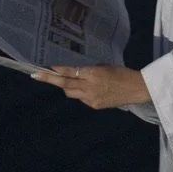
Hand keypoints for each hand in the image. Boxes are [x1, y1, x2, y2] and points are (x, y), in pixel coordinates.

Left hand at [31, 65, 150, 108]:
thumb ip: (88, 69)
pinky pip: (81, 98)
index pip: (71, 72)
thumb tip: (73, 70)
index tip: (45, 68)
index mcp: (94, 74)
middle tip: (36, 75)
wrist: (136, 89)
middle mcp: (90, 87)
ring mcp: (91, 98)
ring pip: (71, 92)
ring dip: (65, 86)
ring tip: (61, 79)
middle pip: (65, 85)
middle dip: (50, 80)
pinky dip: (79, 92)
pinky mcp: (94, 105)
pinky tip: (83, 87)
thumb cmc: (121, 72)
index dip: (57, 71)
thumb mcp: (104, 66)